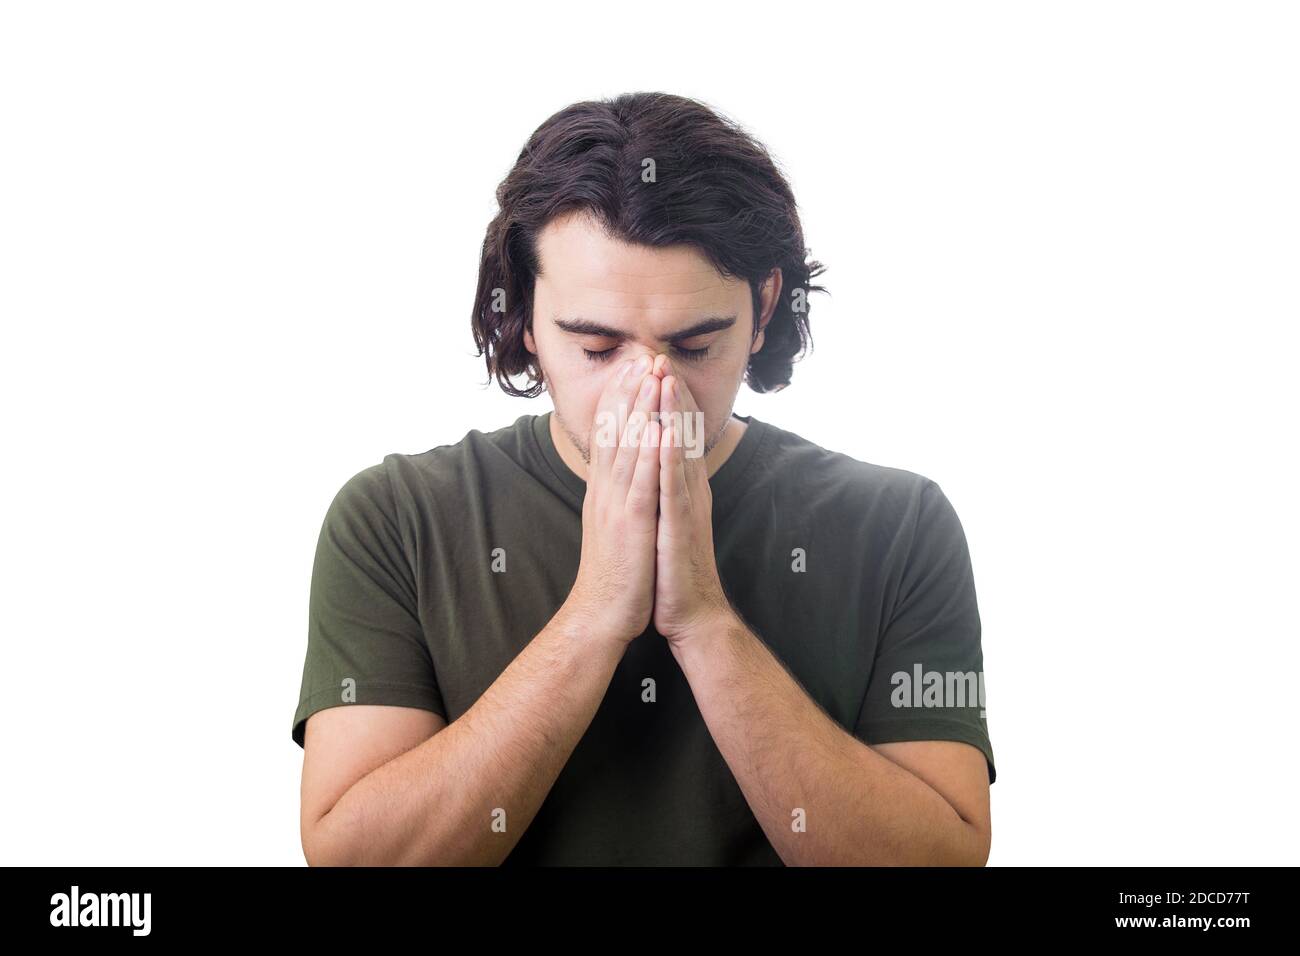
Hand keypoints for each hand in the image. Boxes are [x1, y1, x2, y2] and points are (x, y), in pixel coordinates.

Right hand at [556, 352, 662, 646]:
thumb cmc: (614, 574)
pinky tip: (660, 426)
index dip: (621, 398)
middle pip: (617, 430)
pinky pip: (642, 481)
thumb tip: (623, 472)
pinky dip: (651, 452)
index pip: (611, 434)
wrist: (600, 616)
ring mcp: (617, 505)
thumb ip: (617, 495)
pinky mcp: (632, 524)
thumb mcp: (614, 525)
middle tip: (643, 354)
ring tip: (652, 374)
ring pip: (629, 447)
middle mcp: (606, 490)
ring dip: (642, 408)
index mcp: (604, 490)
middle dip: (631, 390)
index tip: (632, 367)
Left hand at [653, 364, 733, 646]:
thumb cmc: (675, 568)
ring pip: (680, 453)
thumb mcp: (668, 518)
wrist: (693, 615)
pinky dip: (669, 461)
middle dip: (671, 394)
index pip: (676, 434)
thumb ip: (666, 488)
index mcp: (683, 487)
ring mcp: (687, 508)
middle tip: (660, 355)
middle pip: (682, 434)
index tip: (654, 365)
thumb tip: (656, 461)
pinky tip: (665, 435)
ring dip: (673, 417)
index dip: (667, 399)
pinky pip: (674, 489)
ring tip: (664, 380)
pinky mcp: (681, 529)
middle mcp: (689, 491)